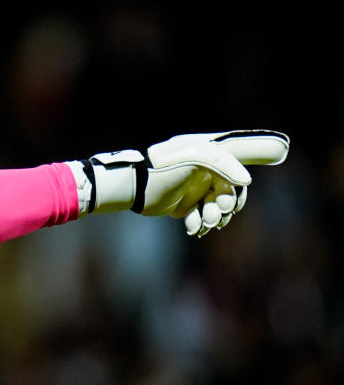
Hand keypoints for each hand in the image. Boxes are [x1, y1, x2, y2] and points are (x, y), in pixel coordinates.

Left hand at [72, 130, 287, 236]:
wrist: (136, 186)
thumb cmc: (165, 167)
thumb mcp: (198, 155)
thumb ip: (227, 163)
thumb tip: (247, 180)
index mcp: (211, 157)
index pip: (237, 173)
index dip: (238, 191)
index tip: (230, 203)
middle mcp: (205, 172)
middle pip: (228, 194)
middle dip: (224, 207)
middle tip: (215, 214)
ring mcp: (194, 189)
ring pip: (215, 208)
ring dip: (212, 218)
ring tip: (204, 221)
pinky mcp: (183, 205)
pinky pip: (198, 217)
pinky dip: (198, 224)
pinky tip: (192, 228)